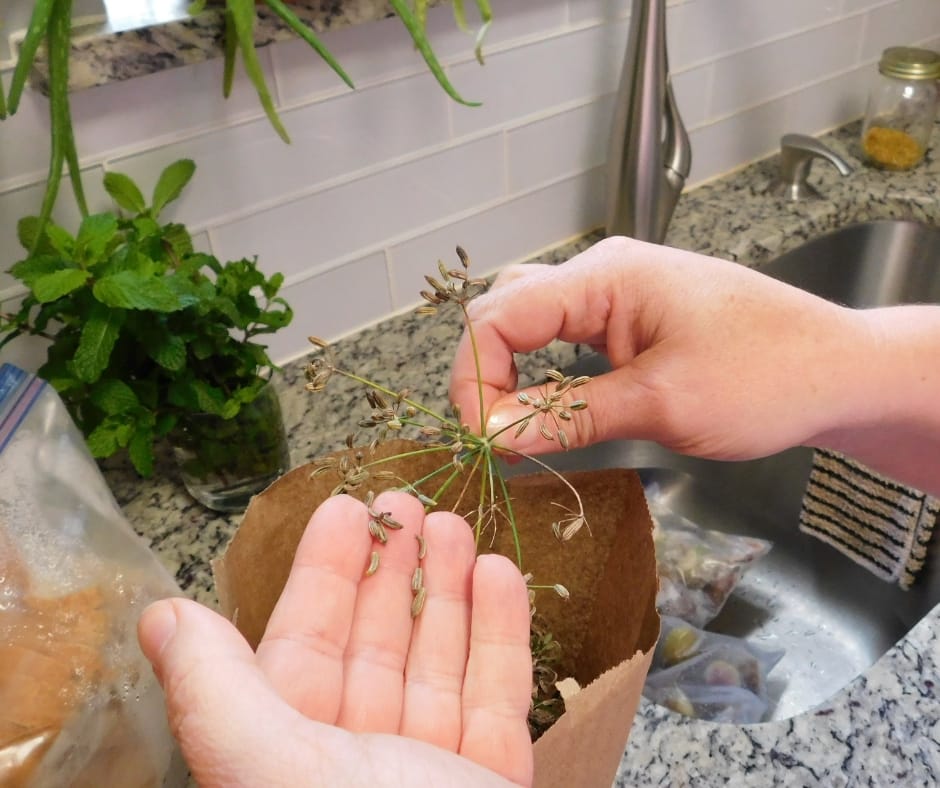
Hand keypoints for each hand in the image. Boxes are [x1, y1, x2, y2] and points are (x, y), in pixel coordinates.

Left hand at [138, 493, 533, 787]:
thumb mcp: (273, 771)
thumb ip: (216, 693)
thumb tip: (160, 615)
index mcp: (291, 753)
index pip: (305, 642)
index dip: (325, 572)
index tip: (348, 509)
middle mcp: (356, 761)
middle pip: (376, 642)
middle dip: (392, 569)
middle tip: (408, 503)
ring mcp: (430, 772)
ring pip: (439, 659)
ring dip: (449, 589)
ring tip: (455, 527)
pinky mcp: (492, 783)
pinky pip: (498, 695)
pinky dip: (501, 633)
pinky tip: (500, 576)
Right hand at [450, 235, 870, 461]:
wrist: (840, 372)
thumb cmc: (769, 378)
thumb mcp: (662, 406)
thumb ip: (568, 417)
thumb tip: (494, 435)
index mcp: (607, 276)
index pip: (501, 314)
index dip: (475, 375)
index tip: (484, 437)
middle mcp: (605, 272)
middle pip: (507, 307)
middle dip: (485, 370)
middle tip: (493, 432)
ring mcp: (619, 292)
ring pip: (532, 319)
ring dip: (511, 369)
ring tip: (511, 422)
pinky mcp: (633, 317)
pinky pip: (565, 335)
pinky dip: (544, 371)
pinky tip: (546, 405)